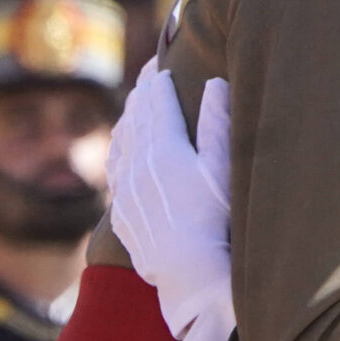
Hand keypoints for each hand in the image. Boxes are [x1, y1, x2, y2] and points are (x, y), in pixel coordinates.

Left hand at [107, 61, 236, 340]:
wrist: (190, 279)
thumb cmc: (217, 222)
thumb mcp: (224, 170)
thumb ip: (218, 124)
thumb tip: (214, 83)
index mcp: (164, 146)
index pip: (157, 101)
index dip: (159, 78)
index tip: (160, 62)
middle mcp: (138, 164)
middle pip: (136, 117)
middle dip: (143, 93)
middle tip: (149, 76)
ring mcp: (126, 190)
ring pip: (121, 143)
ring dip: (129, 119)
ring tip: (135, 105)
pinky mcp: (123, 214)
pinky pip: (115, 171)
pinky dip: (119, 150)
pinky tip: (123, 150)